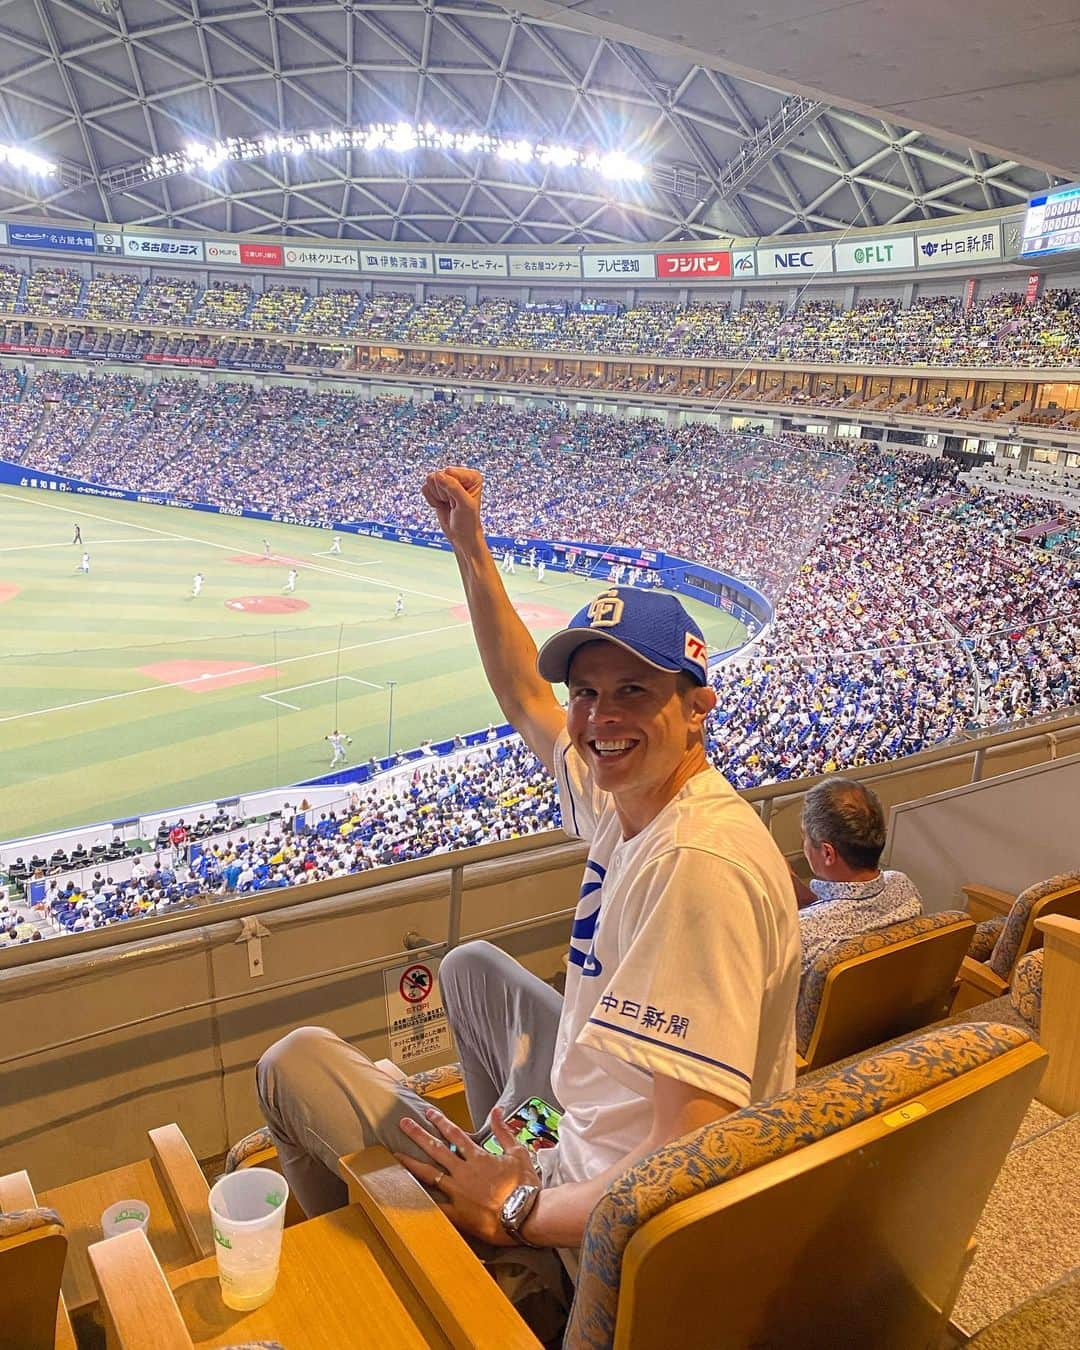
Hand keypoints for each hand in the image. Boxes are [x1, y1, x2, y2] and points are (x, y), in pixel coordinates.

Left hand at [396, 1106, 538, 1245]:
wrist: (526, 1215)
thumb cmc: (525, 1185)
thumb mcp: (518, 1153)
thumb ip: (504, 1131)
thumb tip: (496, 1110)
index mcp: (478, 1158)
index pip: (455, 1135)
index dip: (441, 1122)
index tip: (429, 1113)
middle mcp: (464, 1172)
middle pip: (436, 1150)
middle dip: (418, 1135)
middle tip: (403, 1123)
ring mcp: (458, 1193)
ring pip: (430, 1175)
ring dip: (412, 1163)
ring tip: (396, 1155)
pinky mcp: (458, 1214)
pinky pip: (436, 1207)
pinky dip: (422, 1201)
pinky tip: (407, 1196)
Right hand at [421, 466, 482, 545]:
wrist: (461, 535)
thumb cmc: (468, 521)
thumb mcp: (464, 504)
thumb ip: (453, 487)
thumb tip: (438, 474)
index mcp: (472, 476)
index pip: (449, 472)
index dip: (450, 489)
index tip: (458, 501)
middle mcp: (460, 476)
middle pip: (438, 476)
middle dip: (443, 493)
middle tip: (453, 504)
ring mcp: (447, 481)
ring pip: (430, 480)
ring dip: (437, 496)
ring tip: (449, 504)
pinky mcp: (437, 488)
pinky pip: (425, 488)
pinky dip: (431, 500)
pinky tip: (442, 505)